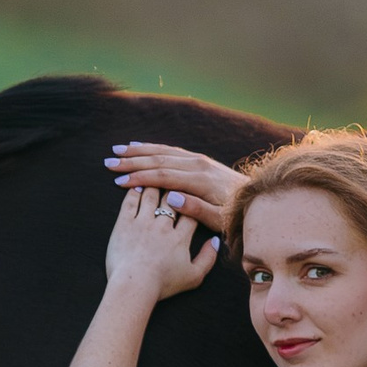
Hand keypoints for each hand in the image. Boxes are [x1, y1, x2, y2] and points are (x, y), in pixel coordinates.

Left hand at [102, 184, 221, 300]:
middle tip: (174, 181)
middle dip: (174, 188)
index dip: (192, 202)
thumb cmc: (162, 285)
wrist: (134, 286)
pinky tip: (136, 185)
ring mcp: (142, 223)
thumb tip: (215, 241)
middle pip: (171, 198)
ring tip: (155, 179)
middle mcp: (163, 226)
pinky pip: (130, 201)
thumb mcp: (194, 277)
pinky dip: (134, 190)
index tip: (191, 198)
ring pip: (151, 194)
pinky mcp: (124, 224)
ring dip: (154, 185)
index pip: (191, 212)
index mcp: (181, 237)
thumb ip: (208, 258)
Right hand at [105, 141, 243, 231]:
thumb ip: (196, 209)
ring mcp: (200, 160)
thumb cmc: (236, 215)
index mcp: (200, 180)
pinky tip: (141, 147)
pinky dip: (153, 148)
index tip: (119, 181)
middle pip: (160, 160)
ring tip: (118, 150)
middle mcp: (199, 165)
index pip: (163, 176)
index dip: (140, 178)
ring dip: (140, 151)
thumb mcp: (219, 219)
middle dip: (133, 161)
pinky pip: (172, 151)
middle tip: (110, 163)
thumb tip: (171, 198)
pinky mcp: (201, 160)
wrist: (256, 200)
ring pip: (163, 152)